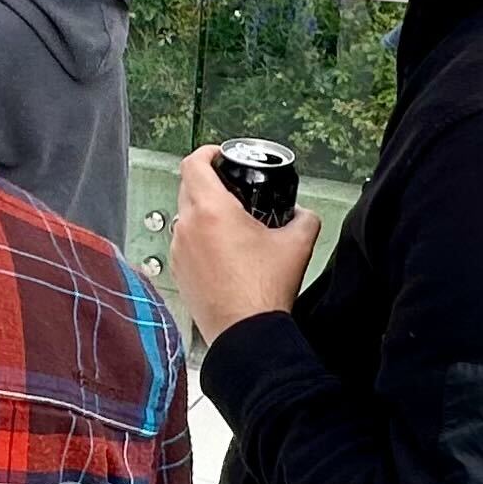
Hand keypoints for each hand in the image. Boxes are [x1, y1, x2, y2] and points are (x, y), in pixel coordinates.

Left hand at [171, 145, 321, 340]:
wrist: (246, 331)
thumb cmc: (264, 289)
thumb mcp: (297, 244)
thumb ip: (304, 218)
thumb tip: (303, 213)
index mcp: (212, 211)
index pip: (193, 164)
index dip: (206, 152)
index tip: (219, 154)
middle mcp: (187, 226)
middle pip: (188, 187)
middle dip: (209, 182)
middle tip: (232, 188)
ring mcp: (178, 249)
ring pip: (185, 216)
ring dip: (204, 212)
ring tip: (232, 223)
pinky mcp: (177, 269)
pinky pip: (185, 242)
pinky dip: (200, 237)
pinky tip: (223, 251)